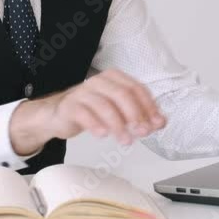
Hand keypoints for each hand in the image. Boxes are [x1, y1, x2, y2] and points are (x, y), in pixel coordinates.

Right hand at [9, 69, 166, 154]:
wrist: (58, 115)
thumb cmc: (91, 111)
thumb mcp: (118, 111)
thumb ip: (139, 114)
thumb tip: (160, 122)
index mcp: (114, 78)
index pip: (137, 89)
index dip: (149, 107)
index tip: (155, 123)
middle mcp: (99, 81)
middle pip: (123, 95)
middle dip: (136, 115)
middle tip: (143, 132)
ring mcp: (83, 92)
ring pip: (105, 105)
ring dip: (118, 125)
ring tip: (126, 141)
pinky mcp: (70, 106)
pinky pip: (84, 114)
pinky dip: (95, 125)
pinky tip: (103, 135)